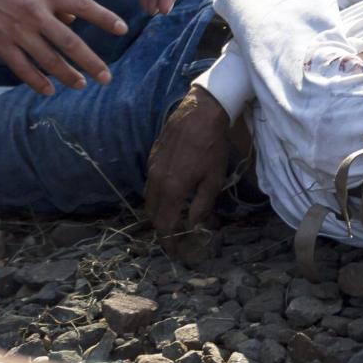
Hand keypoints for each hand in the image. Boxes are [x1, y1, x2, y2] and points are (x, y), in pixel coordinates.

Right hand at [0, 0, 129, 95]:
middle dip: (92, 62)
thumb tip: (72, 20)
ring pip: (50, 60)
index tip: (123, 29)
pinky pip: (23, 68)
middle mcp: (34, 11)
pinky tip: (48, 90)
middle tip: (107, 77)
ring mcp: (16, 30)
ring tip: (81, 85)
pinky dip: (38, 81)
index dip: (105, 18)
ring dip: (68, 75)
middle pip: (71, 42)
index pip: (84, 5)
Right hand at [144, 86, 231, 253]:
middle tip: (173, 233)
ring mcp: (151, 167)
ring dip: (158, 209)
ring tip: (172, 214)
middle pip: (152, 213)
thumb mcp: (213, 179)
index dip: (168, 239)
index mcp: (172, 189)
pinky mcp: (152, 156)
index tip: (174, 249)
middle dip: (161, 226)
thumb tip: (193, 225)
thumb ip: (202, 206)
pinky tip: (171, 191)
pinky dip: (157, 192)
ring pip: (148, 197)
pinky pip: (150, 182)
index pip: (163, 223)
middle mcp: (156, 180)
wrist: (200, 112)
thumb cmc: (212, 146)